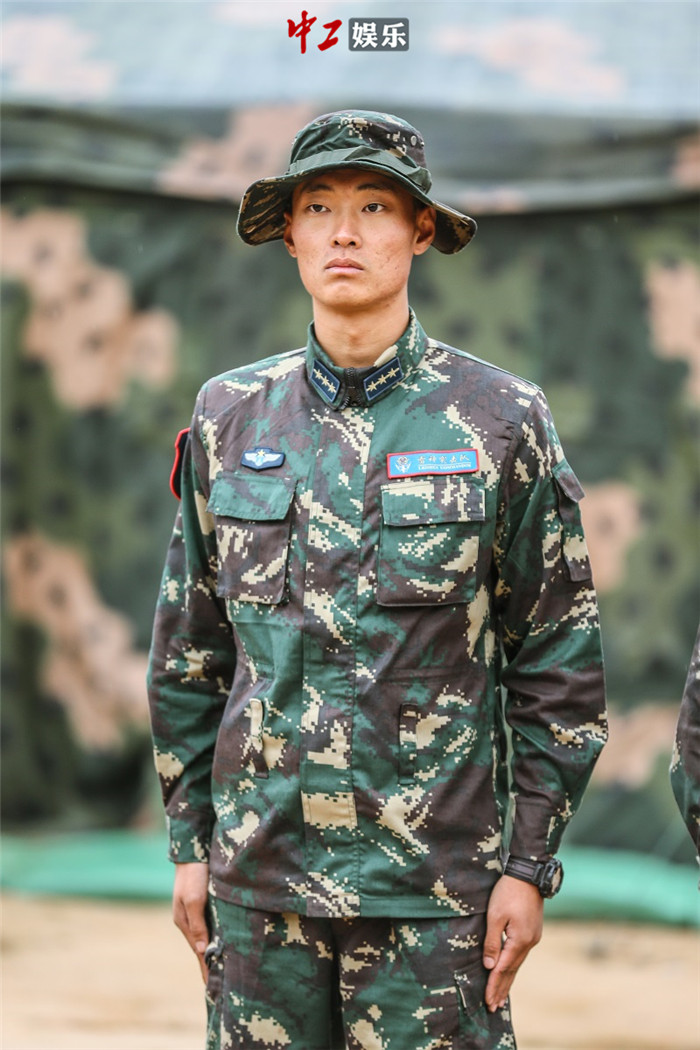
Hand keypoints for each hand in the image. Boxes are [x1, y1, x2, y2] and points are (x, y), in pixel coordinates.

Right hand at [173, 861, 209, 981]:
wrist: (194, 848)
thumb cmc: (194, 874)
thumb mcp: (194, 900)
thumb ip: (197, 925)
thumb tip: (201, 951)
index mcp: (183, 922)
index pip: (197, 952)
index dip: (205, 969)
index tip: (213, 989)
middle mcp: (188, 919)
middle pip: (200, 946)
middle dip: (208, 964)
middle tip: (220, 986)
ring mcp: (195, 910)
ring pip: (206, 936)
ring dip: (212, 950)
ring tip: (221, 968)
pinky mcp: (203, 901)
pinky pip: (210, 924)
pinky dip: (215, 935)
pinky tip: (221, 940)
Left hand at [482, 874, 543, 1011]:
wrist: (528, 874)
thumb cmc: (508, 892)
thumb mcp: (495, 916)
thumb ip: (492, 941)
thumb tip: (490, 966)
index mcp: (519, 940)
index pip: (504, 969)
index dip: (494, 985)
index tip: (488, 1002)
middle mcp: (529, 943)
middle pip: (512, 971)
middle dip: (501, 989)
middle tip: (493, 1007)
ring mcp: (533, 937)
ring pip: (517, 964)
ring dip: (508, 980)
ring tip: (500, 996)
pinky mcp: (532, 931)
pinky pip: (520, 954)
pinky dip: (513, 966)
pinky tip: (509, 972)